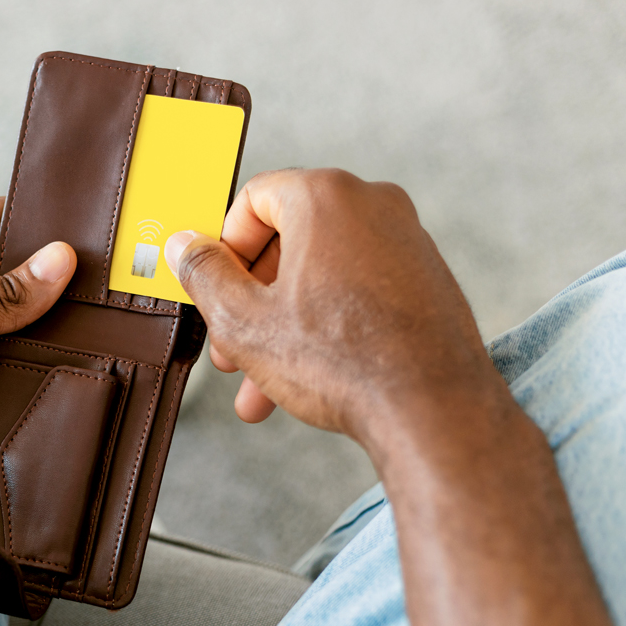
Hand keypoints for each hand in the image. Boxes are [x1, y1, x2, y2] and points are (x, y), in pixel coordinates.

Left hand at [0, 197, 75, 462]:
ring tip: (83, 341)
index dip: (47, 231)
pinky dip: (7, 367)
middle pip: (8, 272)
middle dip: (46, 288)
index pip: (3, 219)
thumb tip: (60, 263)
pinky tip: (41, 376)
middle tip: (102, 304)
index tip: (97, 249)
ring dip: (28, 333)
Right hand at [165, 170, 625, 625]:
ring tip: (253, 395)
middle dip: (248, 308)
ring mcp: (410, 257)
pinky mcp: (430, 300)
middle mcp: (378, 216)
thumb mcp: (248, 328)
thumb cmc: (348, 372)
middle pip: (287, 246)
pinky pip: (356, 309)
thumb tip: (180, 250)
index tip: (201, 293)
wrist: (445, 428)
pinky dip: (324, 345)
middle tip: (223, 357)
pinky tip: (300, 400)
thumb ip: (204, 279)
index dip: (216, 250)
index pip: (252, 198)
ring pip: (322, 286)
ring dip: (281, 335)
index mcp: (331, 200)